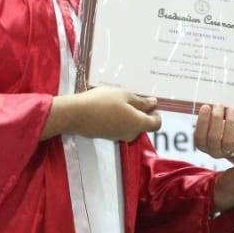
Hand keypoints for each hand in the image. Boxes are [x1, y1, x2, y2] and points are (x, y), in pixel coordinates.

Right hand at [46, 86, 160, 141]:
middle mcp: (131, 134)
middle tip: (129, 98)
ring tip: (116, 101)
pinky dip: (117, 119)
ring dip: (127, 115)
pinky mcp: (107, 137)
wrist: (77, 115)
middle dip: (140, 113)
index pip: (156, 124)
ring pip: (129, 126)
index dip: (156, 114)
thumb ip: (141, 101)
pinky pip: (118, 128)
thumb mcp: (124, 95)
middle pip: (142, 125)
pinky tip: (107, 108)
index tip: (148, 103)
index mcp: (138, 123)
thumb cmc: (103, 101)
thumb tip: (154, 103)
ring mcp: (118, 137)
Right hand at [193, 103, 233, 161]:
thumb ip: (208, 117)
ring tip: (231, 109)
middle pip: (213, 138)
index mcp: (203, 144)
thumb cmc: (222, 127)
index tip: (206, 106)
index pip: (199, 136)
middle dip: (216, 119)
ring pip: (228, 141)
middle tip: (219, 105)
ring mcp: (228, 153)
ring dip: (229, 123)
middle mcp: (214, 151)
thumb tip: (208, 105)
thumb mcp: (212, 123)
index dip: (202, 122)